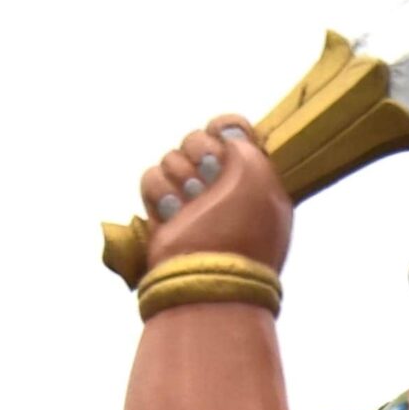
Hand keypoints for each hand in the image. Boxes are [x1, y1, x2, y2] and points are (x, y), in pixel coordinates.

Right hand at [140, 115, 291, 271]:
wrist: (206, 281)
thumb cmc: (238, 229)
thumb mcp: (256, 176)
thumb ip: (244, 142)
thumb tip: (227, 129)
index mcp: (256, 178)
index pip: (235, 131)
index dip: (225, 128)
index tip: (222, 136)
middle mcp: (225, 186)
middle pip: (198, 139)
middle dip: (200, 154)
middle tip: (209, 179)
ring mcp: (194, 199)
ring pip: (172, 157)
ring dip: (179, 177)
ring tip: (190, 205)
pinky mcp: (166, 212)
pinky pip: (152, 177)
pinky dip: (159, 192)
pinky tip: (172, 213)